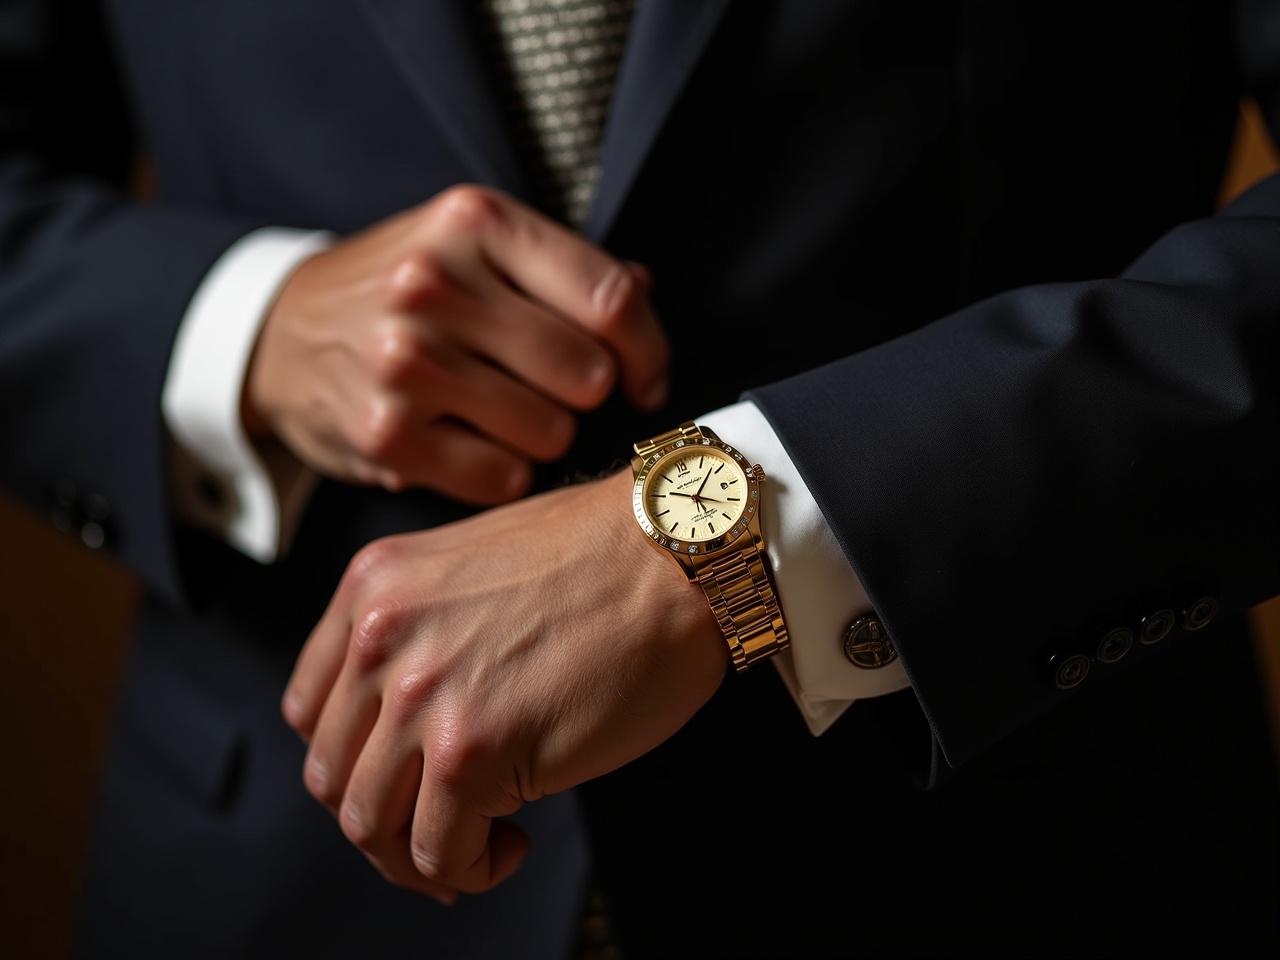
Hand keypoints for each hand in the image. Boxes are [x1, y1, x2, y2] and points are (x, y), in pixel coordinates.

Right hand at [243, 184, 669, 503]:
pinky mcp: (383, 434)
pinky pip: (501, 479)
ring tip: (503, 412)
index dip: (649, 352)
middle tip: (556, 391)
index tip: (645, 379)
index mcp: (476, 222)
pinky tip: (471, 443)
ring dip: (544, 435)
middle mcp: (434, 284)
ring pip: (551, 433)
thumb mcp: (474, 246)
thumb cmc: (403, 289)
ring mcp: (403, 361)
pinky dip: (501, 472)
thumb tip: (645, 294)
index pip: (610, 299)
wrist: (279, 335)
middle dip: (587, 394)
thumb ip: (563, 268)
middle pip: (587, 374)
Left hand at [281, 470, 725, 900]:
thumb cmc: (603, 557)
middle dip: (386, 818)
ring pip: (372, 825)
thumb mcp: (470, 567)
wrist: (677, 555)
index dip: (355, 762)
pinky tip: (514, 843)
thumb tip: (411, 720)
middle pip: (334, 776)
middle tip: (443, 828)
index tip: (401, 780)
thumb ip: (421, 630)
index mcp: (373, 589)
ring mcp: (422, 695)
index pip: (312, 711)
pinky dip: (471, 869)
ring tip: (481, 842)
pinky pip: (440, 853)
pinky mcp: (473, 749)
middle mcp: (380, 638)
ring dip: (421, 856)